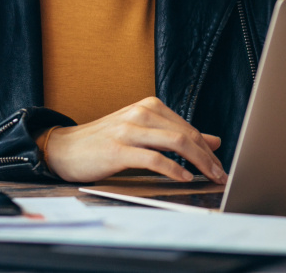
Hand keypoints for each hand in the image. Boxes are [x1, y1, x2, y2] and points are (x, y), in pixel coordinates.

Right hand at [43, 97, 226, 183]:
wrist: (63, 148)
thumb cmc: (105, 142)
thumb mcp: (144, 133)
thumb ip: (176, 135)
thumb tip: (214, 141)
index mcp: (150, 107)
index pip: (189, 128)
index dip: (208, 149)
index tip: (220, 166)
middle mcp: (142, 113)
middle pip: (187, 135)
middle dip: (208, 157)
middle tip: (221, 175)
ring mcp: (129, 129)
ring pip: (176, 143)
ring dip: (198, 162)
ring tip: (209, 177)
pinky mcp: (118, 149)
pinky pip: (154, 159)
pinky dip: (173, 169)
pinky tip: (184, 178)